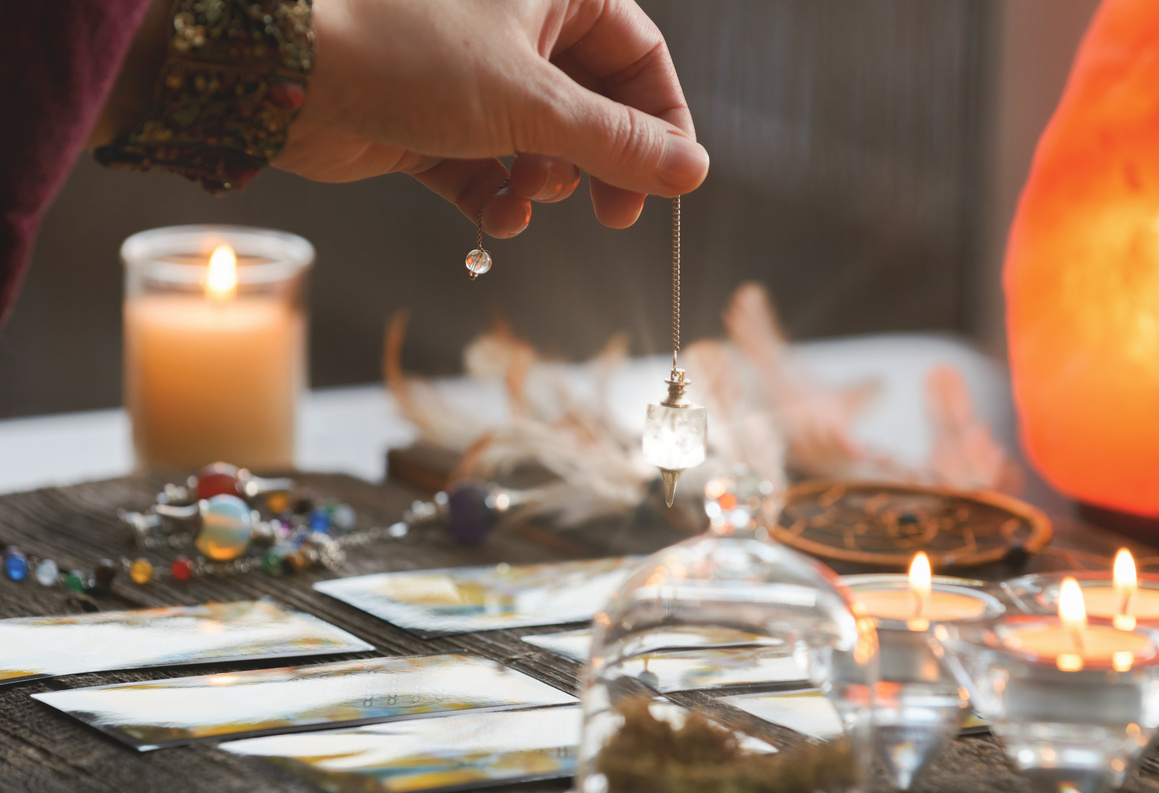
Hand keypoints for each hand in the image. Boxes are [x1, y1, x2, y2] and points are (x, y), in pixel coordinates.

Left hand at [274, 0, 709, 236]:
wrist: (282, 75)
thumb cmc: (404, 52)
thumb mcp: (531, 101)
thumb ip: (616, 142)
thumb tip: (691, 171)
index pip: (637, 52)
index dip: (661, 119)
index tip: (671, 179)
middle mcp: (512, 25)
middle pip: (592, 102)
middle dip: (602, 163)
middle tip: (615, 214)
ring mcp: (469, 74)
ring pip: (539, 141)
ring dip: (544, 181)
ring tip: (527, 193)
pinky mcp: (430, 120)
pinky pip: (486, 166)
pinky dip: (496, 197)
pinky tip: (494, 217)